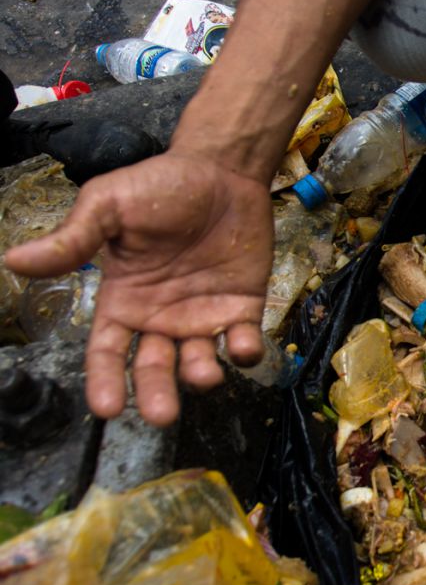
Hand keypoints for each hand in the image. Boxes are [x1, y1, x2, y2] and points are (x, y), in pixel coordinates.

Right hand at [4, 150, 273, 425]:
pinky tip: (241, 347)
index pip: (107, 352)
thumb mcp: (108, 207)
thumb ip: (73, 240)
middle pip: (154, 367)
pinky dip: (244, 350)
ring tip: (203, 375)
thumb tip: (15, 261)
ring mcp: (203, 315)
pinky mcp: (243, 307)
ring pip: (198, 361)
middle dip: (156, 392)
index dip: (105, 381)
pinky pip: (243, 340)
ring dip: (201, 375)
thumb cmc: (160, 187)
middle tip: (162, 414)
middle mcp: (161, 317)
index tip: (107, 409)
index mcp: (124, 300)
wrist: (220, 170)